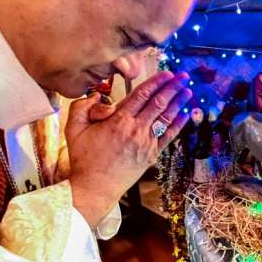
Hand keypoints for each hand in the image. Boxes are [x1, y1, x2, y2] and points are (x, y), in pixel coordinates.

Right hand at [66, 71, 191, 226]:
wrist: (95, 188)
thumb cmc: (84, 159)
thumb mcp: (73, 130)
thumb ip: (81, 108)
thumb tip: (95, 96)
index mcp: (118, 121)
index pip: (142, 94)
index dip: (156, 82)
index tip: (166, 73)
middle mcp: (136, 129)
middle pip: (158, 102)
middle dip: (172, 87)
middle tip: (183, 76)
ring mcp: (146, 143)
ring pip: (166, 117)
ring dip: (179, 102)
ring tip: (188, 90)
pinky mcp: (152, 155)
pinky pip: (169, 136)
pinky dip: (178, 124)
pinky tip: (186, 114)